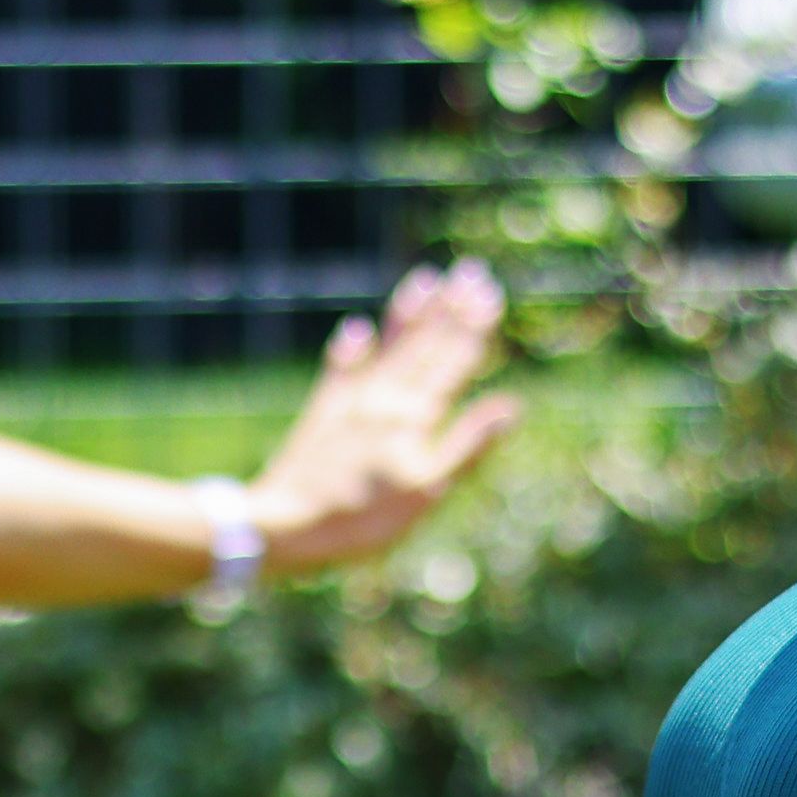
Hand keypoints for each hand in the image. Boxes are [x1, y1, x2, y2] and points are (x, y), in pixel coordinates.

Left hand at [246, 260, 519, 573]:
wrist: (285, 525)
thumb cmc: (362, 518)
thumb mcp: (427, 491)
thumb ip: (468, 445)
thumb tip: (512, 406)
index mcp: (414, 418)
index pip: (452, 363)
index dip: (473, 329)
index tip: (490, 292)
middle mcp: (384, 400)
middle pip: (423, 347)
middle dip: (450, 309)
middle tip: (470, 271)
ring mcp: (350, 404)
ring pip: (387, 349)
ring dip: (407, 315)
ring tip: (423, 280)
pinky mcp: (321, 415)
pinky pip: (340, 372)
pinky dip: (350, 349)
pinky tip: (356, 328)